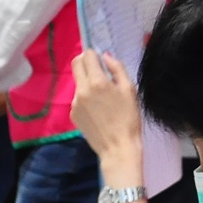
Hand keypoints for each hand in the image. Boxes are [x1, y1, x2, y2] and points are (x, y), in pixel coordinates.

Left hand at [71, 50, 144, 189]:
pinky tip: (97, 109)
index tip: (102, 61)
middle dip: (85, 62)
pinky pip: (77, 98)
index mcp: (97, 82)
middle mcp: (81, 90)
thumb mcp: (129, 90)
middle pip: (76, 64)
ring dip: (87, 82)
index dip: (95, 55)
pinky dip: (85, 97)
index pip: (87, 56)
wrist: (117, 148)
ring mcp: (74, 103)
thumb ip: (117, 69)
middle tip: (98, 69)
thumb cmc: (128, 118)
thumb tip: (106, 56)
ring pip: (77, 82)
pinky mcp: (73, 114)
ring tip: (102, 96)